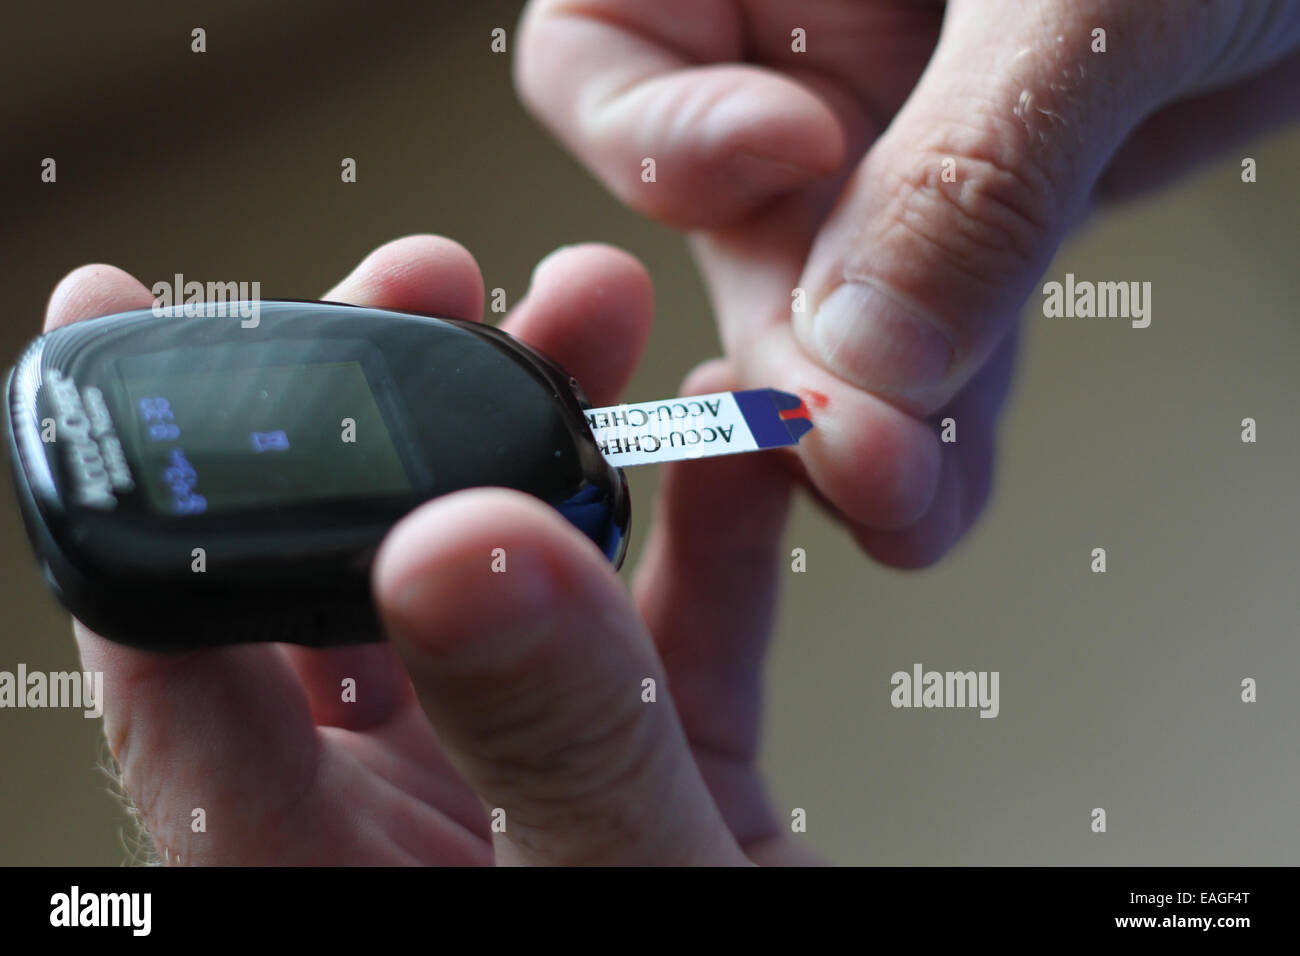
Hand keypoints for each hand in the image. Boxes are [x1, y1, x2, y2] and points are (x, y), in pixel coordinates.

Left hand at [49, 236, 811, 864]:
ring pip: (523, 575)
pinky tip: (745, 446)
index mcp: (319, 867)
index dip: (137, 481)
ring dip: (568, 434)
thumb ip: (544, 738)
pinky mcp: (661, 769)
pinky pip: (679, 625)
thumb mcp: (615, 897)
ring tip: (597, 315)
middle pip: (358, 573)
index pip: (180, 655)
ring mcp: (536, 779)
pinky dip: (717, 530)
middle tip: (429, 282)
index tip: (117, 314)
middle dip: (394, 408)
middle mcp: (410, 812)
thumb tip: (456, 544)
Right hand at [516, 0, 1299, 565]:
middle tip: (844, 446)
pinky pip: (940, 324)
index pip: (604, 41)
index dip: (657, 128)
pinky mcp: (985, 198)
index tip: (787, 154)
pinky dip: (950, 410)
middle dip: (789, 345)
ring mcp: (897, 125)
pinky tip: (948, 484)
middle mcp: (810, 34)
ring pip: (837, 300)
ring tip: (904, 505)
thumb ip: (969, 166)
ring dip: (870, 416)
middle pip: (726, 213)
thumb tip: (864, 358)